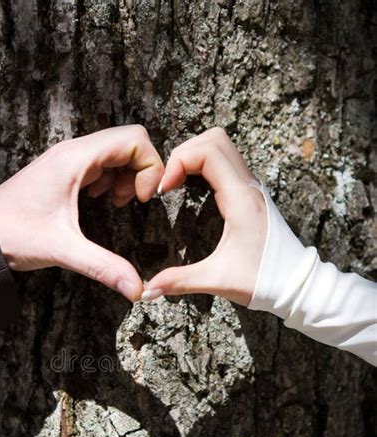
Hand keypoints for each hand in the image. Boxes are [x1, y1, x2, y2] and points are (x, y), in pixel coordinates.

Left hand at [0, 125, 163, 300]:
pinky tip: (100, 202)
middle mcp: (72, 153)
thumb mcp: (62, 250)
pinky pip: (98, 165)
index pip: (133, 139)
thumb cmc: (12, 234)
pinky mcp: (62, 173)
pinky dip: (110, 180)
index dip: (150, 166)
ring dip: (126, 176)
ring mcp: (67, 161)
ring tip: (118, 204)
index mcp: (75, 159)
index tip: (142, 199)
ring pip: (114, 152)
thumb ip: (103, 267)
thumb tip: (138, 290)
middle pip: (127, 143)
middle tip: (133, 202)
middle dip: (141, 171)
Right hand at [142, 128, 267, 305]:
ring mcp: (251, 188)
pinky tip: (192, 191)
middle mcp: (248, 186)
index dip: (178, 162)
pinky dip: (205, 166)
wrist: (296, 284)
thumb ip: (180, 281)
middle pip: (213, 139)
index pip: (207, 151)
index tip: (164, 190)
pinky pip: (226, 163)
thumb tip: (148, 290)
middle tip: (168, 182)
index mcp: (241, 199)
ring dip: (195, 156)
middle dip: (183, 153)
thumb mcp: (217, 281)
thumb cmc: (264, 280)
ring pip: (221, 147)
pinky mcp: (250, 195)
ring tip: (177, 184)